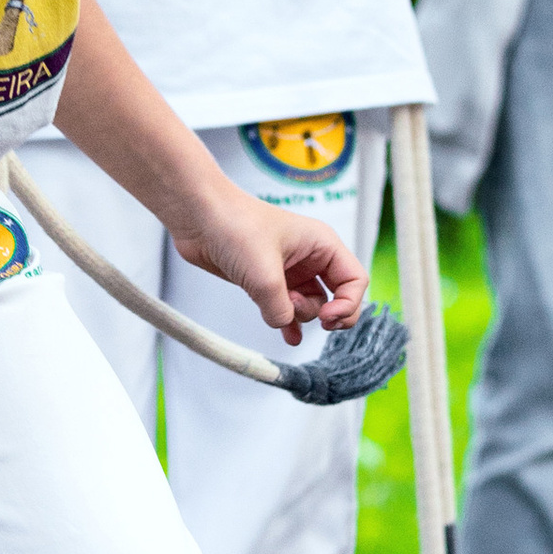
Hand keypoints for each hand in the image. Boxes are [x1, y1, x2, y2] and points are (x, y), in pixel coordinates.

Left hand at [171, 182, 367, 343]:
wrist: (197, 216)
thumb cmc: (235, 225)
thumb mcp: (264, 274)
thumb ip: (280, 308)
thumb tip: (285, 325)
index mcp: (321, 244)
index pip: (355, 280)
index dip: (348, 304)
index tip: (328, 318)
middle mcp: (309, 257)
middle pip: (337, 296)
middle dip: (326, 313)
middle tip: (312, 320)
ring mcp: (288, 270)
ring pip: (308, 305)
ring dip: (297, 315)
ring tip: (275, 306)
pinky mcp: (265, 281)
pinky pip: (286, 308)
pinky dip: (288, 323)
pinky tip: (290, 337)